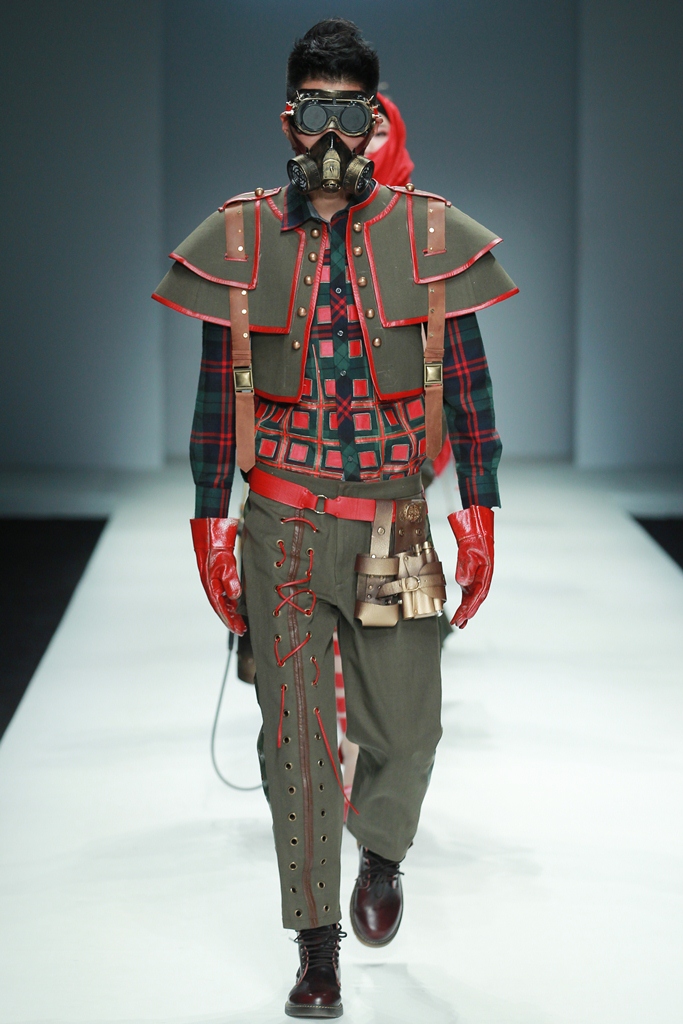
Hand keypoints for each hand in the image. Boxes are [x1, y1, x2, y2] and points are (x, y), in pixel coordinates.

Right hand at [190, 518, 246, 634]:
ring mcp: (214, 585)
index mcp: (211, 588)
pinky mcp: (218, 580)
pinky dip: (231, 604)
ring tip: (241, 624)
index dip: (230, 621)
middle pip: (222, 610)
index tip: (238, 630)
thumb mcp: (226, 566)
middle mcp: (212, 588)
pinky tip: (237, 608)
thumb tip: (235, 597)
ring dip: (232, 614)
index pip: (221, 609)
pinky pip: (225, 596)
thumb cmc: (216, 551)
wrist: (211, 538)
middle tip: (242, 631)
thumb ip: (231, 582)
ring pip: (224, 604)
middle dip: (232, 621)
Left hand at [447, 506, 493, 628]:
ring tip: (459, 622)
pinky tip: (461, 611)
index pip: (478, 595)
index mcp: (485, 574)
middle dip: (467, 613)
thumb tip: (462, 582)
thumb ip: (465, 567)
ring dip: (466, 611)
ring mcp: (477, 578)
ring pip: (471, 598)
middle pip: (475, 600)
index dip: (470, 607)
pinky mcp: (471, 577)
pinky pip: (468, 593)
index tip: (462, 616)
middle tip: (458, 624)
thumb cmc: (475, 540)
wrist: (475, 531)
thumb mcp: (469, 552)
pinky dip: (464, 602)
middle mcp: (482, 579)